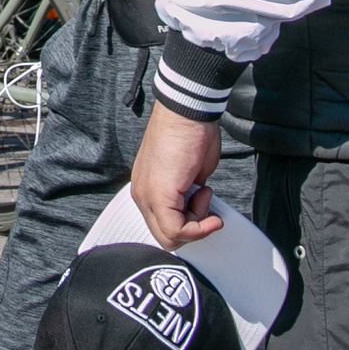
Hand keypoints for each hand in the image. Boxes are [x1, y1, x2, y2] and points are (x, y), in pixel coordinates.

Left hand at [131, 104, 223, 246]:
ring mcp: (147, 196)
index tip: (204, 206)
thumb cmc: (190, 134)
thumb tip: (196, 208)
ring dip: (197, 224)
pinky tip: (207, 198)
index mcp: (146, 188)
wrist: (187, 112)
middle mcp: (142, 195)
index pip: (162, 226)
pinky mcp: (159, 195)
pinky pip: (177, 230)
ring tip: (204, 193)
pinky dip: (199, 225)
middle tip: (205, 203)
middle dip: (193, 228)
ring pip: (170, 237)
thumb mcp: (191, 174)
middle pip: (164, 236)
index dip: (188, 224)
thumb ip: (189, 195)